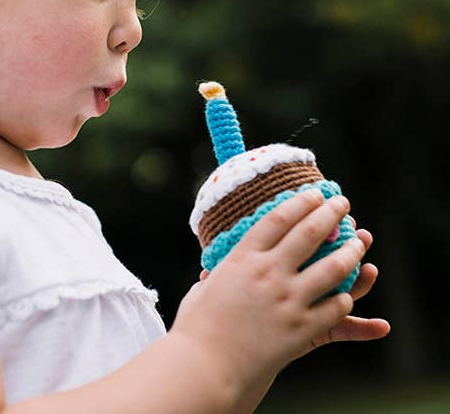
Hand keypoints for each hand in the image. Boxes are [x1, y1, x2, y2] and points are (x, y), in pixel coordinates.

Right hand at [197, 216, 390, 354]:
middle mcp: (268, 273)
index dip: (300, 203)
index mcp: (243, 258)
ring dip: (350, 251)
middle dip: (331, 213)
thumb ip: (214, 278)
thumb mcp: (203, 289)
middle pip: (309, 233)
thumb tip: (209, 275)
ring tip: (360, 241)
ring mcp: (287, 300)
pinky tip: (347, 292)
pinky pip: (334, 308)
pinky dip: (344, 297)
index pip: (278, 219)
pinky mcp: (301, 329)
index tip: (314, 193)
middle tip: (342, 202)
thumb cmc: (197, 326)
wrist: (206, 365)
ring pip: (332, 268)